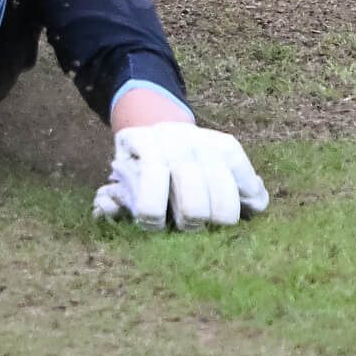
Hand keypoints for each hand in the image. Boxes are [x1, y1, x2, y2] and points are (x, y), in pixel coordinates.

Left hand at [92, 123, 268, 230]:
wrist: (165, 132)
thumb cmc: (140, 166)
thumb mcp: (121, 178)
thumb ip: (110, 199)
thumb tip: (104, 211)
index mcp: (143, 147)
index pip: (151, 191)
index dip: (151, 217)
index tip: (153, 222)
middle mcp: (176, 141)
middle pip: (195, 204)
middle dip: (190, 223)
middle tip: (186, 224)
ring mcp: (206, 143)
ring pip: (225, 200)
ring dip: (218, 220)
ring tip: (209, 220)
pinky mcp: (231, 148)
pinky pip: (251, 190)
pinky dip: (249, 206)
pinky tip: (238, 207)